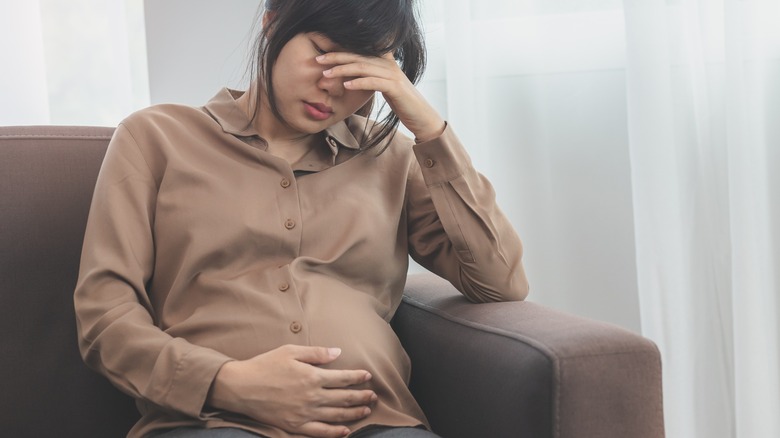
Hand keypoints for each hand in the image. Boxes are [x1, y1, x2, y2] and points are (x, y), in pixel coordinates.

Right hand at [207, 345, 375, 437]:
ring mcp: (305, 413)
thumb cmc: (265, 365)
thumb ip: (316, 353)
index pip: (343, 378)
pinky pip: (320, 433)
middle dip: (362, 397)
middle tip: (373, 396)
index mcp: (312, 376)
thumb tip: (338, 352)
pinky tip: (345, 431)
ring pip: (337, 416)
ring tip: (366, 411)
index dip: (358, 378)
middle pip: (344, 399)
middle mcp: (312, 397)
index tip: (368, 377)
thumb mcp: (291, 351)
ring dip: (354, 414)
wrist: (241, 387)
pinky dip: (335, 433)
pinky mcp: (295, 426)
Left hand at [316, 52, 445, 142]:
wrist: (422, 117)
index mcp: (385, 62)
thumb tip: (352, 78)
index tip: (322, 56)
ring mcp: (393, 75)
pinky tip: (346, 85)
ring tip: (327, 74)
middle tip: (318, 61)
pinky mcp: (395, 87)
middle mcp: (389, 64)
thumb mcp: (385, 87)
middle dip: (336, 57)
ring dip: (343, 70)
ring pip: (363, 67)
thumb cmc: (402, 103)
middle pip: (358, 56)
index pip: (359, 52)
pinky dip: (358, 82)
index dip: (340, 51)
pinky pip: (373, 82)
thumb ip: (372, 78)